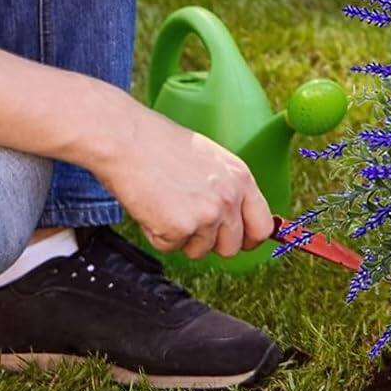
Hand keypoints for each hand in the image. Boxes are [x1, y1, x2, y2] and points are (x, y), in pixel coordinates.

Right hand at [93, 103, 275, 260]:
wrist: (129, 140)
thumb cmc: (162, 145)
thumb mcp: (211, 160)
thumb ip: (228, 189)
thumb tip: (235, 219)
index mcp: (241, 178)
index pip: (261, 226)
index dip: (249, 239)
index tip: (239, 242)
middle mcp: (229, 198)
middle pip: (232, 247)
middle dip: (210, 242)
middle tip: (189, 221)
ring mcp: (206, 215)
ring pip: (199, 251)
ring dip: (182, 237)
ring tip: (167, 205)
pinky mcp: (179, 228)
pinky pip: (170, 248)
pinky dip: (157, 234)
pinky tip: (152, 207)